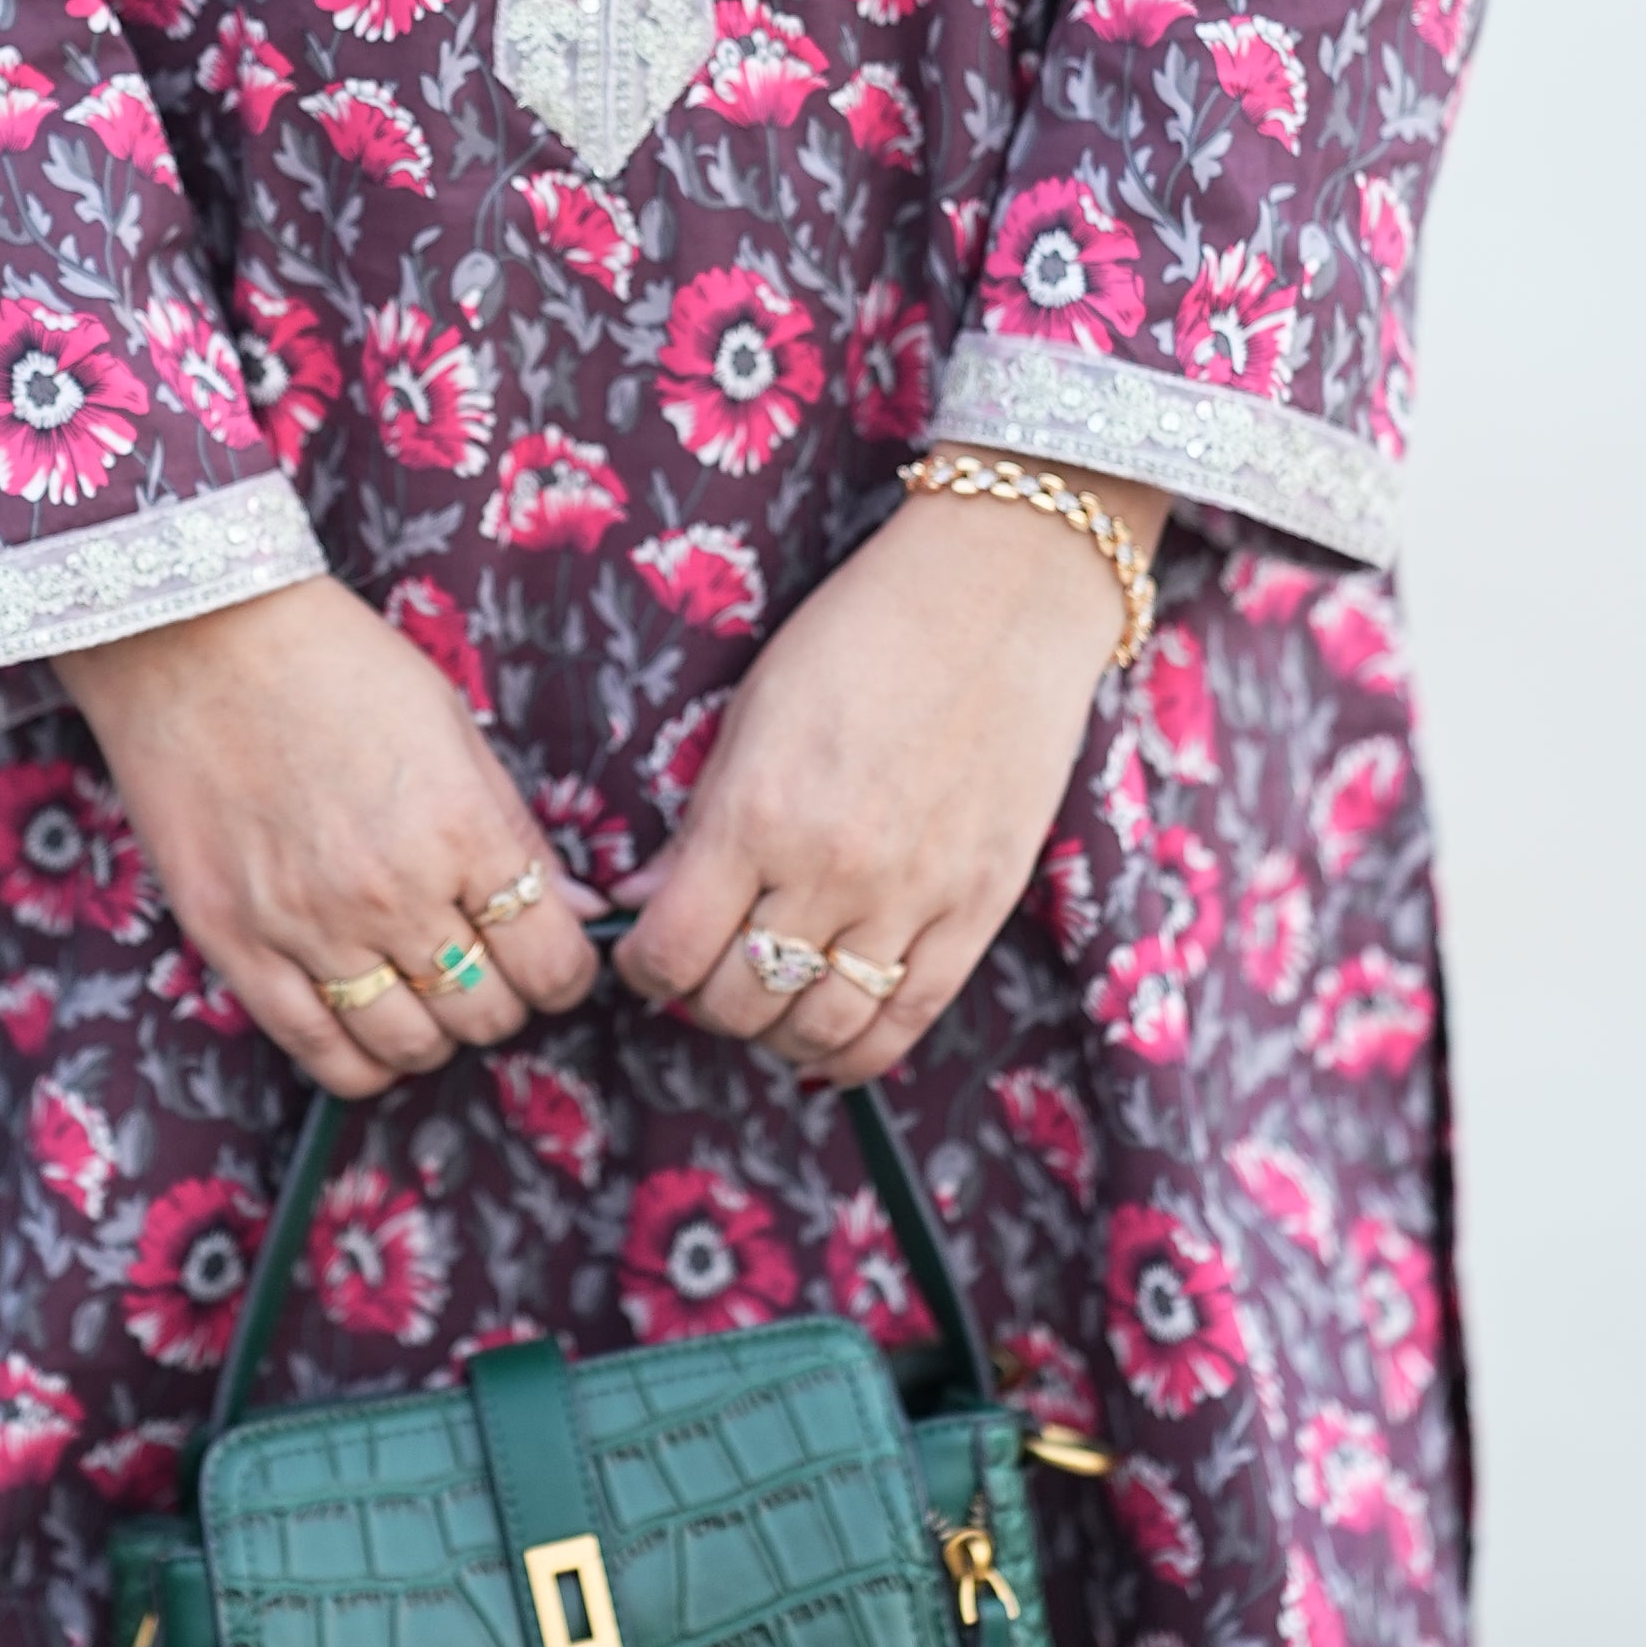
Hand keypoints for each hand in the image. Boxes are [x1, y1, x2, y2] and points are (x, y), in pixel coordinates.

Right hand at [58, 578, 602, 1098]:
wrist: (194, 636)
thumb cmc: (335, 664)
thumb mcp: (454, 727)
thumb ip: (514, 832)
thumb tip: (575, 912)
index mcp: (460, 829)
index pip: (551, 961)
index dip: (563, 970)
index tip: (548, 954)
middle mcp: (392, 892)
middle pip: (486, 1012)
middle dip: (503, 998)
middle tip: (486, 966)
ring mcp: (307, 926)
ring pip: (408, 1045)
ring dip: (434, 1030)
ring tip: (424, 991)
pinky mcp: (233, 944)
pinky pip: (316, 1050)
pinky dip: (359, 1057)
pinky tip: (368, 1023)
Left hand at [616, 461, 1166, 1086]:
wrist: (1002, 594)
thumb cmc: (862, 632)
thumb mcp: (754, 711)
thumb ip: (702, 823)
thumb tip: (648, 907)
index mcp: (756, 812)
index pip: (670, 952)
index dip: (643, 968)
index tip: (647, 953)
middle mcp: (831, 869)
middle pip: (738, 1001)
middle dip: (705, 999)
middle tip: (706, 972)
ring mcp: (913, 896)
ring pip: (820, 1027)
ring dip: (776, 1034)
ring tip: (766, 1004)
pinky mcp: (979, 908)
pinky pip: (908, 1019)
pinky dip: (858, 1052)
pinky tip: (829, 1044)